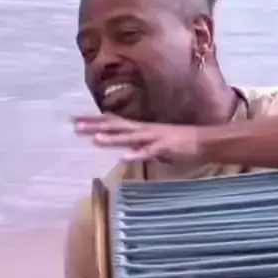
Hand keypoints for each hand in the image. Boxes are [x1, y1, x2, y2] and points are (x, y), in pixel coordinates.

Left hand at [72, 113, 202, 163]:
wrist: (203, 141)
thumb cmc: (179, 141)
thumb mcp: (154, 139)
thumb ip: (138, 141)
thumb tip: (123, 144)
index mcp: (140, 128)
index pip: (113, 122)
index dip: (94, 121)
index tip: (75, 120)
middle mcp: (143, 130)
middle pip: (115, 127)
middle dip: (95, 127)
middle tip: (75, 126)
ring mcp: (153, 138)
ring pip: (129, 138)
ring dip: (112, 138)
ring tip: (94, 139)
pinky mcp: (163, 148)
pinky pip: (147, 152)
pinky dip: (135, 155)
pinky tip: (123, 158)